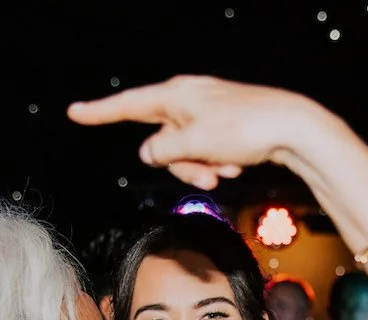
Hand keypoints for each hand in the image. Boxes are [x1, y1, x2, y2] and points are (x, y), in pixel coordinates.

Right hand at [68, 76, 327, 189]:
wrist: (293, 128)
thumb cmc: (246, 128)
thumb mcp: (195, 142)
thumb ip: (164, 149)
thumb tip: (150, 152)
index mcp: (176, 95)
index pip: (128, 105)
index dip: (99, 112)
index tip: (75, 112)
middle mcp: (188, 100)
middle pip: (160, 141)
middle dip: (179, 165)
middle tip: (206, 176)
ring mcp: (206, 114)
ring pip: (184, 152)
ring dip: (201, 169)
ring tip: (225, 170)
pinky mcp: (223, 128)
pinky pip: (205, 153)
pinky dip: (217, 164)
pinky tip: (237, 164)